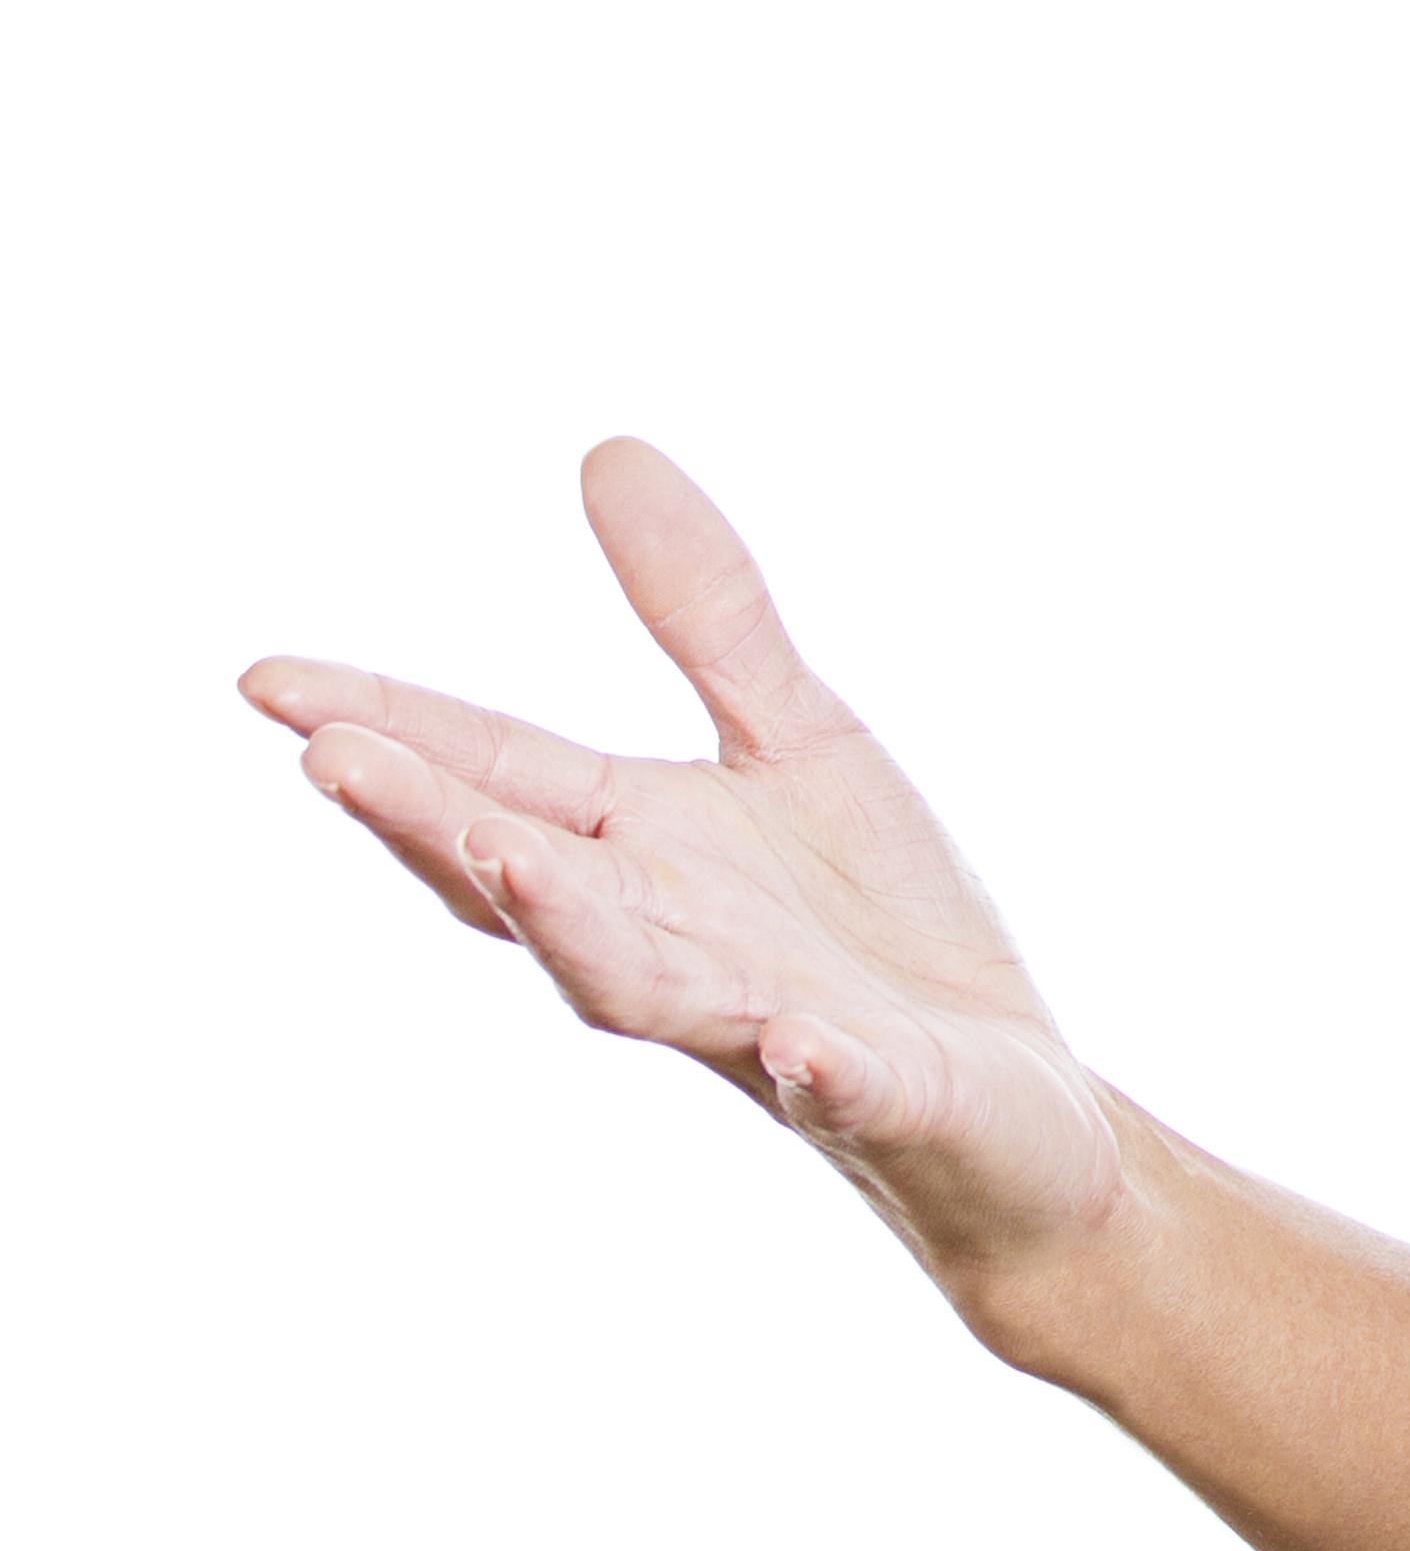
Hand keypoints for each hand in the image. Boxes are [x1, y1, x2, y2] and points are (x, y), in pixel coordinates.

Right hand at [244, 439, 1131, 1300]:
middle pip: (529, 883)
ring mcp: (763, 1026)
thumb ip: (706, 615)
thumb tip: (604, 450)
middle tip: (330, 761)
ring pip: (644, 989)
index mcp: (642, 856)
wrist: (1003, 1101)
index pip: (492, 782)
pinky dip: (817, 1065)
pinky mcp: (875, 1089)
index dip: (386, 732)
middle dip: (433, 824)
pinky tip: (807, 1045)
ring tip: (515, 861)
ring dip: (575, 934)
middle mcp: (669, 945)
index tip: (266, 678)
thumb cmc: (873, 925)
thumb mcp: (798, 740)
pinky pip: (837, 1084)